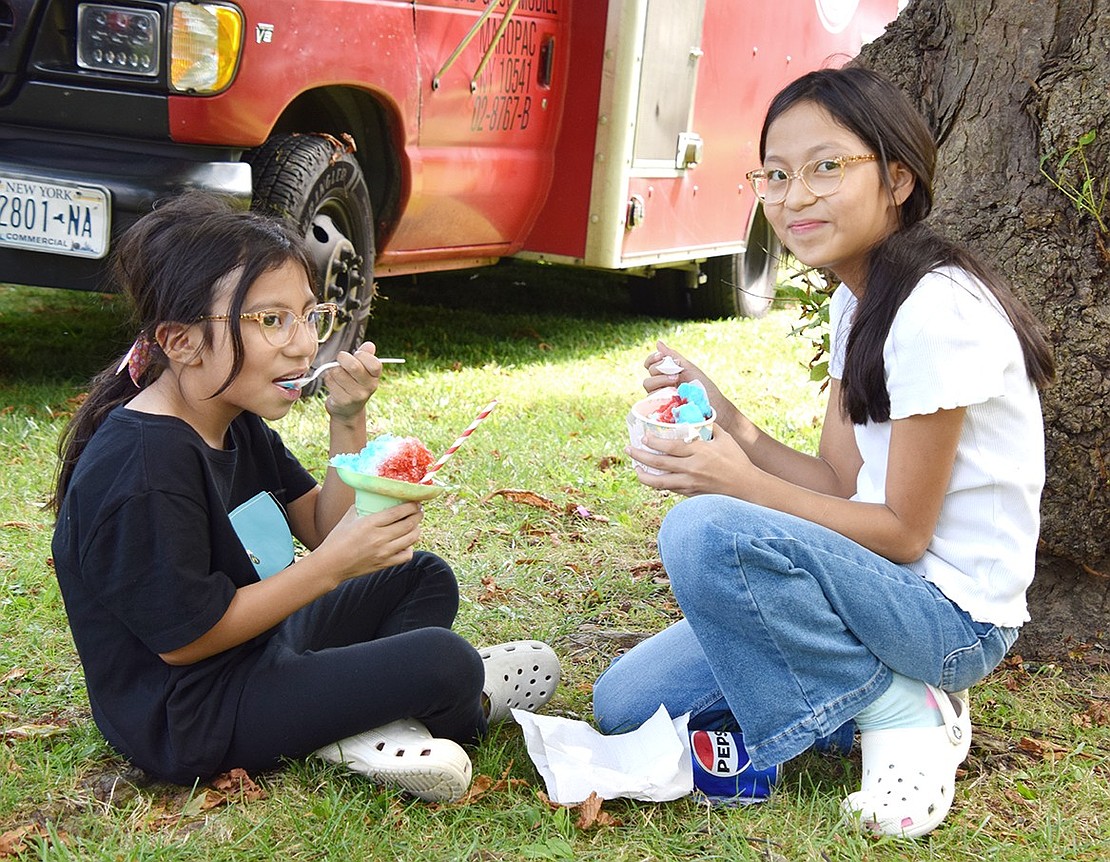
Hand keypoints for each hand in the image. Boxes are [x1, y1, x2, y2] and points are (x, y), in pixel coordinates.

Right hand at [314, 501, 423, 580]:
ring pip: (411, 539)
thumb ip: (362, 506)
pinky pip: (406, 556)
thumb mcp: (348, 518)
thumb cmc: (337, 539)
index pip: (398, 512)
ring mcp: (383, 553)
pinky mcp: (384, 564)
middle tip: (418, 510)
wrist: (330, 565)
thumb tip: (373, 494)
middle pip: (409, 524)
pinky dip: (410, 548)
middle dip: (418, 515)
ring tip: (415, 524)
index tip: (416, 501)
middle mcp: (379, 538)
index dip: (411, 505)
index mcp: (369, 524)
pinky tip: (406, 543)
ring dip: (416, 529)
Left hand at [324, 341, 384, 419]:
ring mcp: (356, 395)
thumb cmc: (354, 385)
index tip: (357, 355)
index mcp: (375, 377)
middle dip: (343, 358)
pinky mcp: (342, 400)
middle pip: (353, 366)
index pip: (374, 363)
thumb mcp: (363, 371)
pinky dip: (328, 378)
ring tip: (337, 375)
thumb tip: (369, 345)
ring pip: (338, 372)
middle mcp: (368, 387)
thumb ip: (366, 356)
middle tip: (341, 360)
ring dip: (333, 370)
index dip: (362, 355)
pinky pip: (330, 381)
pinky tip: (333, 383)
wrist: (348, 410)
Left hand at [628, 424, 757, 497]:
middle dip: (640, 456)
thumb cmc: (737, 460)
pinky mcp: (691, 493)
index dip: (654, 443)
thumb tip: (696, 412)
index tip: (643, 437)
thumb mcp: (724, 438)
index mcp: (700, 452)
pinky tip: (651, 477)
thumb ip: (709, 426)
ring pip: (660, 482)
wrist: (746, 486)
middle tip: (628, 449)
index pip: (671, 447)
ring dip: (643, 475)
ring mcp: (690, 483)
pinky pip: (669, 489)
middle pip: (659, 463)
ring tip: (635, 468)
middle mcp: (693, 468)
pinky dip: (657, 483)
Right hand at [642, 340, 739, 427]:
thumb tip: (658, 342)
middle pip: (648, 377)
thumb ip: (672, 357)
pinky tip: (673, 394)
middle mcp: (660, 387)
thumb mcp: (688, 368)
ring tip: (676, 383)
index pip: (649, 365)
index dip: (652, 359)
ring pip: (648, 389)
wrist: (713, 403)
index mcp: (665, 375)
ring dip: (661, 382)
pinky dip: (661, 395)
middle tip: (677, 374)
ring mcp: (660, 400)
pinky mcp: (662, 411)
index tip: (661, 356)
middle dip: (660, 371)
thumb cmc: (702, 386)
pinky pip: (653, 402)